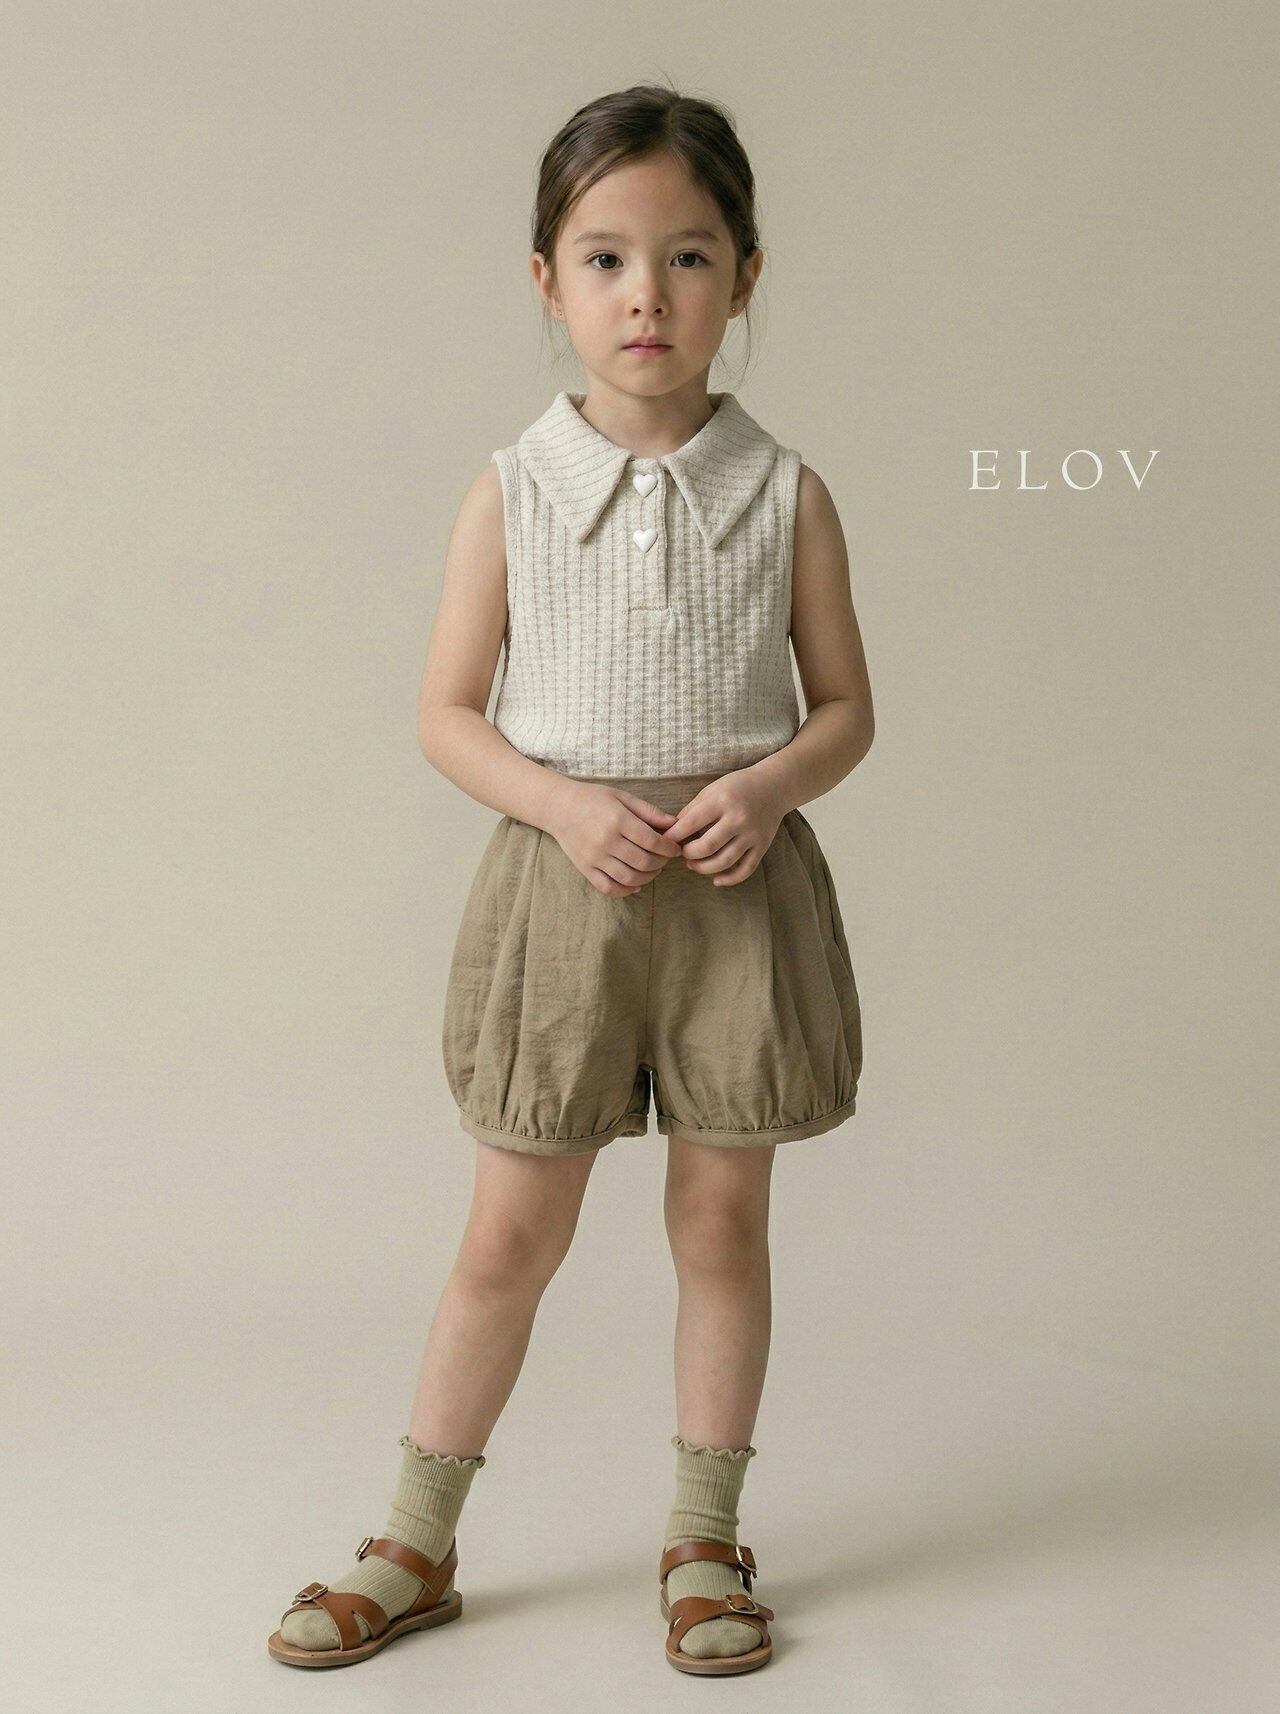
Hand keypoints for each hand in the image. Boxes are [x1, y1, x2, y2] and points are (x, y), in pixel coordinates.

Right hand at [545, 780, 683, 896]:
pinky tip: (635, 884)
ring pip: (629, 878)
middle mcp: (606, 841)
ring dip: (647, 878)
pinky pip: (609, 888)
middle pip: (644, 862)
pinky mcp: (585, 869)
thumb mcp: (623, 797)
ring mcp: (594, 857)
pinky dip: (625, 891)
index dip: (669, 848)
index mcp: (618, 820)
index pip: (652, 842)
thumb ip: (649, 812)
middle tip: (665, 858)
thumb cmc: (593, 798)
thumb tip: (675, 824)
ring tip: (653, 870)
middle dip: (661, 863)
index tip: (675, 849)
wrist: (558, 807)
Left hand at [665, 771, 786, 885]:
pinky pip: (745, 870)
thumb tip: (672, 831)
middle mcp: (738, 819)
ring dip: (703, 868)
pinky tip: (716, 879)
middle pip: (706, 847)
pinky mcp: (762, 846)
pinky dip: (729, 879)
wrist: (774, 786)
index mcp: (722, 801)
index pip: (690, 823)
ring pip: (724, 862)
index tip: (664, 842)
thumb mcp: (712, 789)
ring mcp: (752, 835)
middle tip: (681, 853)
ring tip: (693, 865)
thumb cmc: (738, 786)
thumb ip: (692, 809)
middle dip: (688, 854)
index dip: (673, 836)